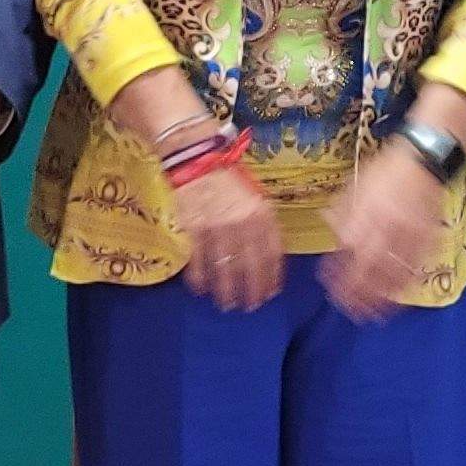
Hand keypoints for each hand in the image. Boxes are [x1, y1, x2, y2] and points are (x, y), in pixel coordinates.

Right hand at [174, 162, 285, 311]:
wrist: (197, 159)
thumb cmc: (230, 177)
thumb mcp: (257, 195)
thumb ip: (264, 223)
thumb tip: (267, 253)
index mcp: (263, 215)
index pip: (272, 255)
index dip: (271, 278)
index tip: (269, 293)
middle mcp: (244, 225)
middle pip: (250, 268)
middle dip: (251, 291)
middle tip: (248, 307)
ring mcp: (218, 230)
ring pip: (225, 271)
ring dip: (226, 292)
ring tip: (226, 305)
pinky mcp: (193, 231)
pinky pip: (198, 264)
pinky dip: (200, 281)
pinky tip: (202, 291)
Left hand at [322, 150, 451, 322]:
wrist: (423, 158)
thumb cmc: (388, 171)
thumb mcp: (355, 187)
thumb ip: (342, 213)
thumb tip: (332, 232)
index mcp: (364, 216)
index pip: (346, 255)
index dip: (338, 275)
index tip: (331, 288)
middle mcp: (385, 229)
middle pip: (369, 271)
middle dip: (358, 295)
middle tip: (350, 310)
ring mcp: (408, 236)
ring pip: (393, 274)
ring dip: (381, 298)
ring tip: (373, 314)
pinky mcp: (428, 238)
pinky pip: (417, 267)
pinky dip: (407, 285)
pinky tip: (399, 295)